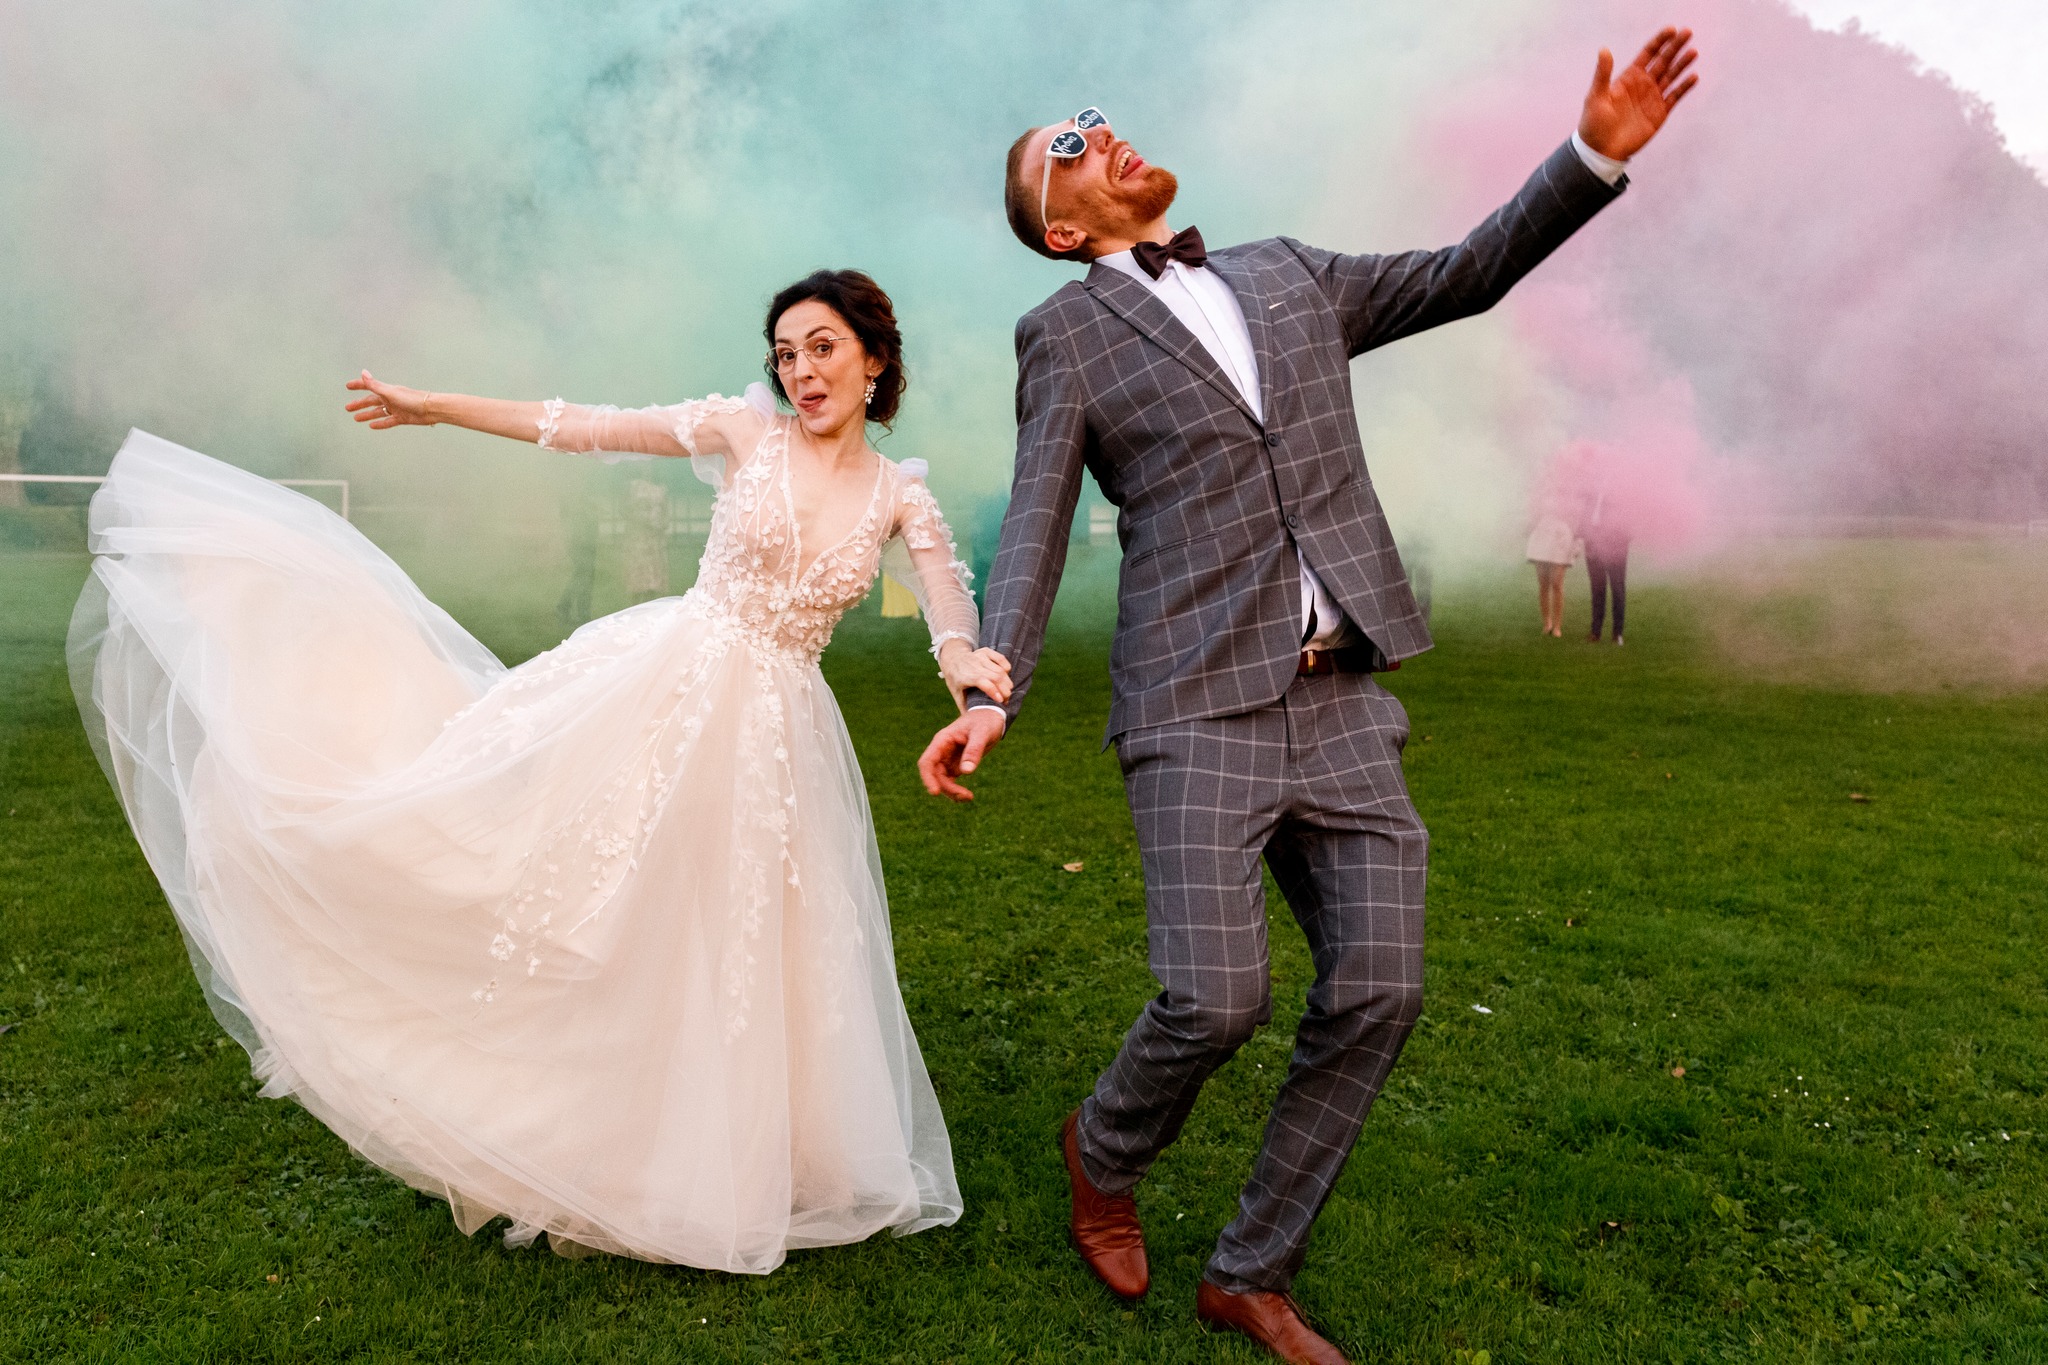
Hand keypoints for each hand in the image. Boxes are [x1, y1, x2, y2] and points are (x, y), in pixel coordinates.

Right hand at [345, 370, 436, 428]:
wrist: (431, 409)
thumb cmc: (412, 399)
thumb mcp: (391, 392)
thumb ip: (376, 385)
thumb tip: (362, 372)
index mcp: (387, 391)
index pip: (369, 386)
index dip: (358, 385)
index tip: (347, 386)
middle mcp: (390, 399)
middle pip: (371, 401)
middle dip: (359, 404)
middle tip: (347, 408)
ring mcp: (396, 409)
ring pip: (378, 412)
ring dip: (367, 414)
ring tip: (356, 418)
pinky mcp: (402, 418)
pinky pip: (388, 421)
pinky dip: (380, 423)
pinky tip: (372, 426)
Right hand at [918, 708, 1005, 801]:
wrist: (990, 717)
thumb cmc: (985, 721)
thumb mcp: (982, 733)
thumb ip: (973, 750)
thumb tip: (966, 772)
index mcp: (942, 740)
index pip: (927, 762)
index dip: (927, 778)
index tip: (935, 792)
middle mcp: (941, 751)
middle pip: (934, 775)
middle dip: (946, 788)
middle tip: (966, 796)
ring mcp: (947, 759)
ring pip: (941, 781)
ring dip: (951, 792)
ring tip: (969, 797)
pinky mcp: (955, 765)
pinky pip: (950, 782)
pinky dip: (956, 791)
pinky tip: (966, 796)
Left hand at [937, 641, 1012, 714]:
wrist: (952, 659)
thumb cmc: (955, 679)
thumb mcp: (956, 693)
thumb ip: (964, 706)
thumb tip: (972, 722)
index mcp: (966, 676)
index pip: (984, 682)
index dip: (994, 691)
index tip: (1001, 701)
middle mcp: (974, 665)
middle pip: (996, 677)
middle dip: (1005, 690)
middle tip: (1006, 700)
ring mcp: (980, 657)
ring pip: (1000, 670)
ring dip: (1007, 682)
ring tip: (1007, 692)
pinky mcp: (985, 652)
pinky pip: (1000, 658)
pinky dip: (1006, 666)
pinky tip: (1007, 674)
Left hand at [1578, 26, 1698, 161]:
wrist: (1601, 151)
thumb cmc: (1594, 124)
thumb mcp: (1595, 97)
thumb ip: (1603, 74)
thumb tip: (1604, 50)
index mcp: (1629, 77)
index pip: (1648, 54)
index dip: (1659, 41)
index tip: (1671, 30)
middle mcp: (1644, 84)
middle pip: (1663, 61)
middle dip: (1675, 47)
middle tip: (1688, 32)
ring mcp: (1653, 98)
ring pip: (1671, 76)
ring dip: (1682, 64)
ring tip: (1693, 52)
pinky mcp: (1660, 113)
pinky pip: (1675, 97)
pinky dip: (1684, 87)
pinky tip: (1693, 77)